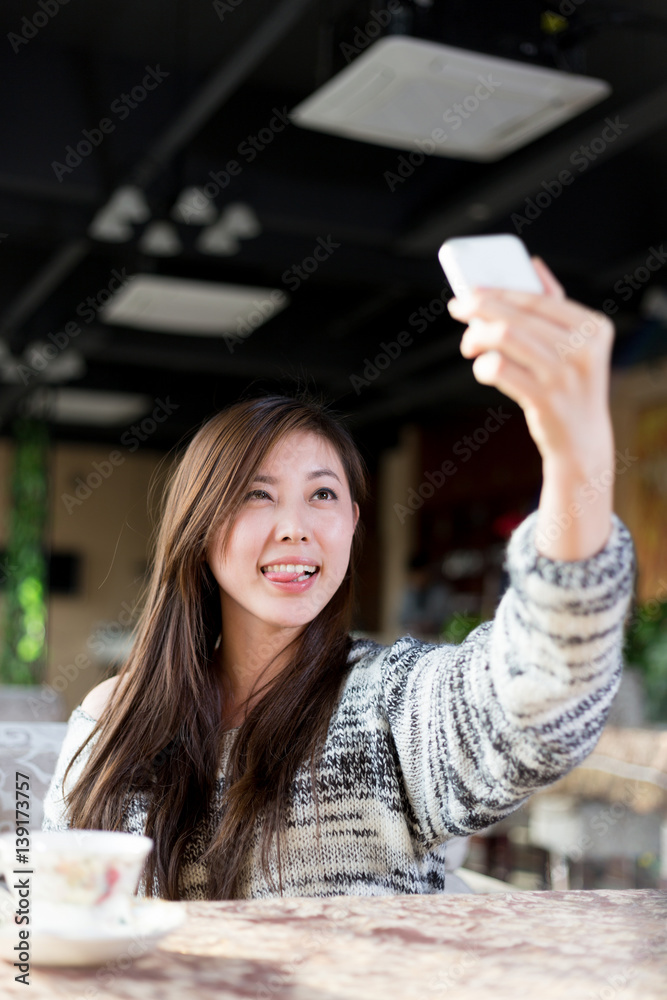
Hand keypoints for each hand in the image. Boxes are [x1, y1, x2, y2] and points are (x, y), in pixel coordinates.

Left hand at [447, 258, 615, 559]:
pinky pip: (499, 369)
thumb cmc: (570, 383)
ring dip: (477, 337)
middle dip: (480, 309)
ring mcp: (565, 376)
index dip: (499, 292)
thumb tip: (533, 264)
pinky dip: (483, 366)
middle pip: (517, 316)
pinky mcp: (545, 400)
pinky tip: (483, 369)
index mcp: (594, 327)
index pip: (538, 299)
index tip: (470, 291)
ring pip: (505, 337)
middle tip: (457, 309)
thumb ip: (556, 305)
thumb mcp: (574, 344)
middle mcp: (583, 349)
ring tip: (469, 346)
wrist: (582, 438)